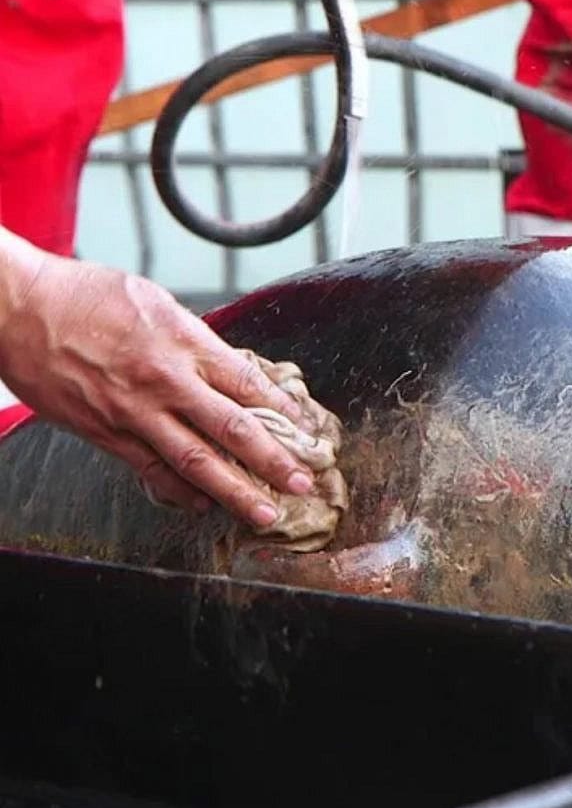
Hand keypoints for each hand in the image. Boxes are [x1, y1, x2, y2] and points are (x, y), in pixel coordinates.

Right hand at [0, 239, 313, 527]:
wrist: (16, 307)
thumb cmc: (84, 295)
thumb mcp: (153, 301)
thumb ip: (193, 338)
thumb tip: (227, 366)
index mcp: (183, 341)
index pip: (247, 383)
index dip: (283, 410)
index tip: (307, 430)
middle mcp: (164, 380)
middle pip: (232, 428)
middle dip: (273, 461)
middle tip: (303, 484)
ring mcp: (133, 411)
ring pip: (195, 460)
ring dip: (235, 491)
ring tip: (265, 512)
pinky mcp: (104, 432)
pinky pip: (150, 469)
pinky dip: (180, 491)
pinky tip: (203, 505)